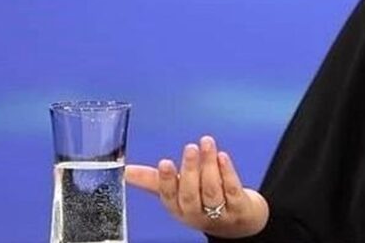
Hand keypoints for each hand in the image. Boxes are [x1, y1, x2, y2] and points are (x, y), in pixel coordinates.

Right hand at [125, 136, 268, 238]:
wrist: (240, 221)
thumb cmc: (203, 203)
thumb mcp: (178, 194)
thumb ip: (154, 181)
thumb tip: (125, 171)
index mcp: (178, 209)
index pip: (169, 197)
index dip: (166, 180)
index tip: (164, 162)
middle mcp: (197, 214)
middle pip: (190, 195)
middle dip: (189, 171)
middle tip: (189, 147)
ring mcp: (219, 213)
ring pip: (211, 190)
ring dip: (208, 165)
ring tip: (207, 143)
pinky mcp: (239, 208)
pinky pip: (232, 190)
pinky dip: (227, 172)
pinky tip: (222, 156)